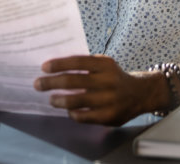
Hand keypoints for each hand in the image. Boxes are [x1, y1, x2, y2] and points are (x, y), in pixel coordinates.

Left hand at [33, 54, 165, 125]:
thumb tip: (55, 68)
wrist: (140, 93)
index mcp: (105, 65)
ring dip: (58, 100)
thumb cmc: (114, 77)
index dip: (58, 64)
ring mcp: (109, 100)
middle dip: (51, 83)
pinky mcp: (109, 116)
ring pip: (76, 101)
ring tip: (51, 99)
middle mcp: (108, 81)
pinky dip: (72, 113)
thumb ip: (85, 65)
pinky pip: (83, 116)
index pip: (77, 62)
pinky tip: (68, 110)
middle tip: (38, 84)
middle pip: (72, 82)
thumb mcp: (104, 65)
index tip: (44, 67)